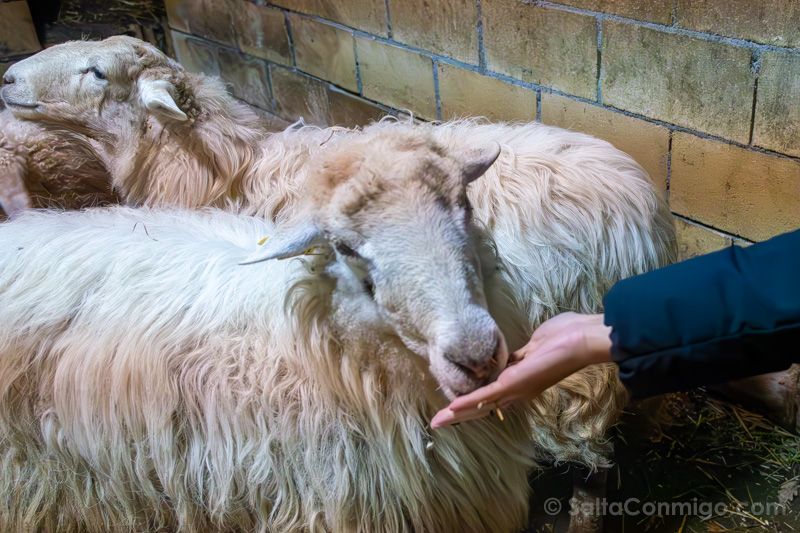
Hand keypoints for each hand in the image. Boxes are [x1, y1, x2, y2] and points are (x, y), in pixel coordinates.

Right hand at [430, 312, 612, 428]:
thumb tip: (511, 357)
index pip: (493, 393)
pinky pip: (485, 396)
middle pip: (483, 404)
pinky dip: (467, 403)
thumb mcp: (534, 346)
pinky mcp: (512, 385)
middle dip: (462, 413)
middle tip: (441, 421)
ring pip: (480, 404)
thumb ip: (520, 355)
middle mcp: (518, 390)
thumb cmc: (564, 336)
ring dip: (458, 413)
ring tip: (439, 420)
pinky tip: (451, 410)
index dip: (475, 400)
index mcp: (523, 380)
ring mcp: (515, 389)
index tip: (458, 404)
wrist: (580, 340)